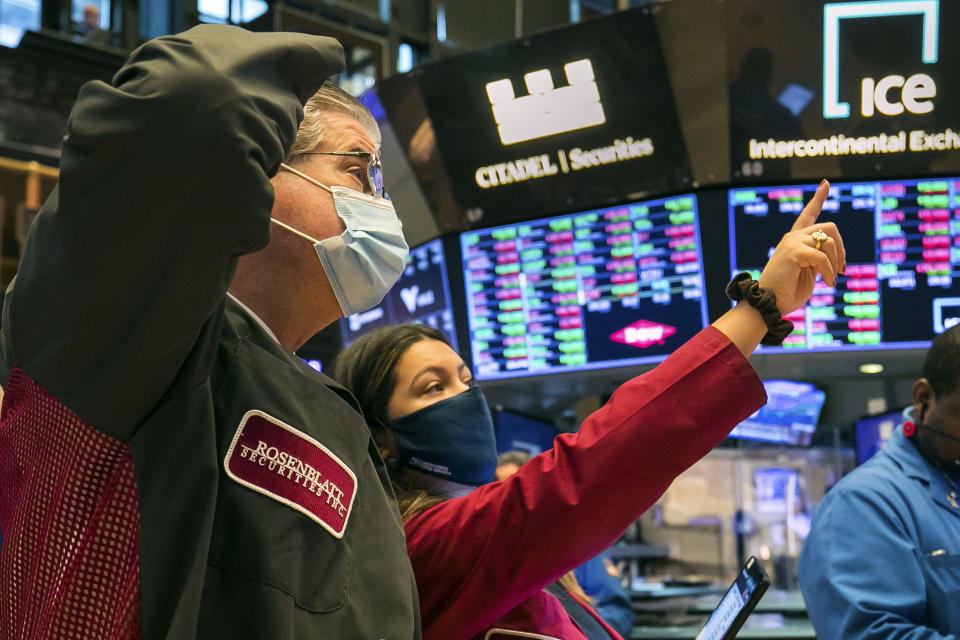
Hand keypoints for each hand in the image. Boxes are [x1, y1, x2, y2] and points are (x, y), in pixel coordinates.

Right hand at [757, 180, 845, 314]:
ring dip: (835, 262)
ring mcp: (791, 242)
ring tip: (832, 280)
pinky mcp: (793, 251)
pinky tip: (827, 283)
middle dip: (841, 248)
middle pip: (829, 227)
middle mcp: (792, 237)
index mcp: (794, 241)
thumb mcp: (808, 273)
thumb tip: (836, 257)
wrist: (769, 304)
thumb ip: (819, 259)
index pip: (808, 214)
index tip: (826, 183)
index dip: (819, 197)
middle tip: (841, 269)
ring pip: (829, 241)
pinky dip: (829, 271)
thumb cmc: (787, 294)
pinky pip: (823, 257)